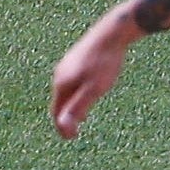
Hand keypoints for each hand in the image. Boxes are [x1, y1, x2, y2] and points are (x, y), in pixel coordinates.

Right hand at [50, 16, 134, 137]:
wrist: (112, 32)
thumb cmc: (105, 62)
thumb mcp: (94, 90)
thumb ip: (78, 108)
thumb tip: (62, 127)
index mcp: (62, 83)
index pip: (56, 112)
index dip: (63, 127)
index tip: (71, 138)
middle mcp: (60, 73)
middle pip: (60, 101)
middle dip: (66, 116)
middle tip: (73, 131)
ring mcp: (68, 64)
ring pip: (67, 90)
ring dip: (72, 104)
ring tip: (82, 115)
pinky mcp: (76, 58)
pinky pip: (73, 80)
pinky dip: (78, 92)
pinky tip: (89, 91)